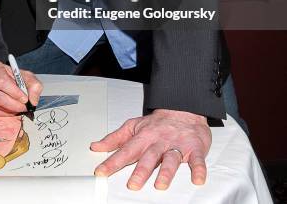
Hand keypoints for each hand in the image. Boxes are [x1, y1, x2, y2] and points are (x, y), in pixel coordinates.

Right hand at [0, 60, 42, 115]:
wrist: (4, 79)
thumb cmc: (14, 76)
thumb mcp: (26, 76)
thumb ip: (34, 85)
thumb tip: (33, 101)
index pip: (2, 81)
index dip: (14, 92)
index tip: (25, 98)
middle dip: (15, 104)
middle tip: (25, 106)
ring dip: (12, 110)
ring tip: (21, 107)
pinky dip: (6, 113)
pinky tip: (13, 109)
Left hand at [91, 109, 210, 189]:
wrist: (183, 110)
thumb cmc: (157, 123)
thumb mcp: (133, 127)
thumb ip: (115, 139)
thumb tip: (95, 147)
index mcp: (143, 137)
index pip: (126, 150)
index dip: (113, 161)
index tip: (101, 171)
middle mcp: (159, 142)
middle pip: (149, 157)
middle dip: (141, 170)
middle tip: (133, 184)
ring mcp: (177, 145)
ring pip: (171, 159)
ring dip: (166, 172)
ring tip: (160, 185)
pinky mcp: (195, 148)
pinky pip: (198, 160)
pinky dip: (199, 169)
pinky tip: (197, 179)